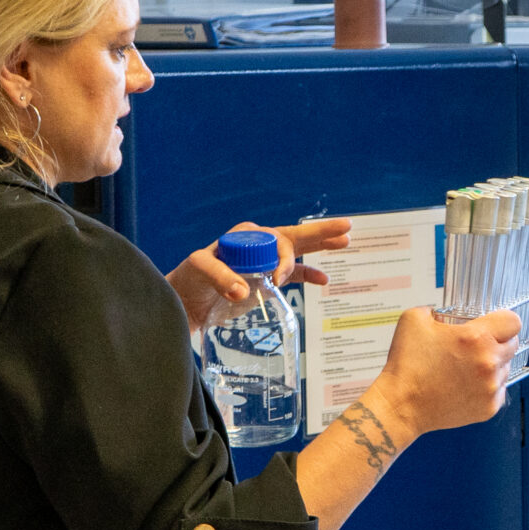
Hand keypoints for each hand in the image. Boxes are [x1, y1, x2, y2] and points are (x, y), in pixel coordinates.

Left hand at [166, 218, 351, 333]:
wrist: (183, 302)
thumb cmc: (188, 281)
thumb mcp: (199, 271)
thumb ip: (219, 276)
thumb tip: (243, 291)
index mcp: (245, 236)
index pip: (276, 241)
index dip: (284, 258)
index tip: (278, 279)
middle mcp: (257, 245)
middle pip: (295, 236)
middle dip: (320, 232)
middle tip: (345, 227)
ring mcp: (263, 262)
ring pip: (298, 250)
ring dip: (321, 246)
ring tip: (345, 240)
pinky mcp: (264, 279)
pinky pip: (293, 273)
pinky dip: (308, 274)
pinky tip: (324, 279)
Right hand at [370, 306, 523, 435]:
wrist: (401, 405)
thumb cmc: (406, 365)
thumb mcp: (414, 319)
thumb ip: (435, 309)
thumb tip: (444, 313)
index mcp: (475, 338)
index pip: (513, 322)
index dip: (504, 320)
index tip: (495, 324)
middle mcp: (489, 363)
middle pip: (513, 345)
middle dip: (498, 342)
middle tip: (477, 346)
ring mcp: (491, 387)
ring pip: (506, 368)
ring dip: (493, 365)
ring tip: (466, 368)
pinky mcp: (489, 408)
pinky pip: (500, 390)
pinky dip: (488, 386)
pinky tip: (467, 385)